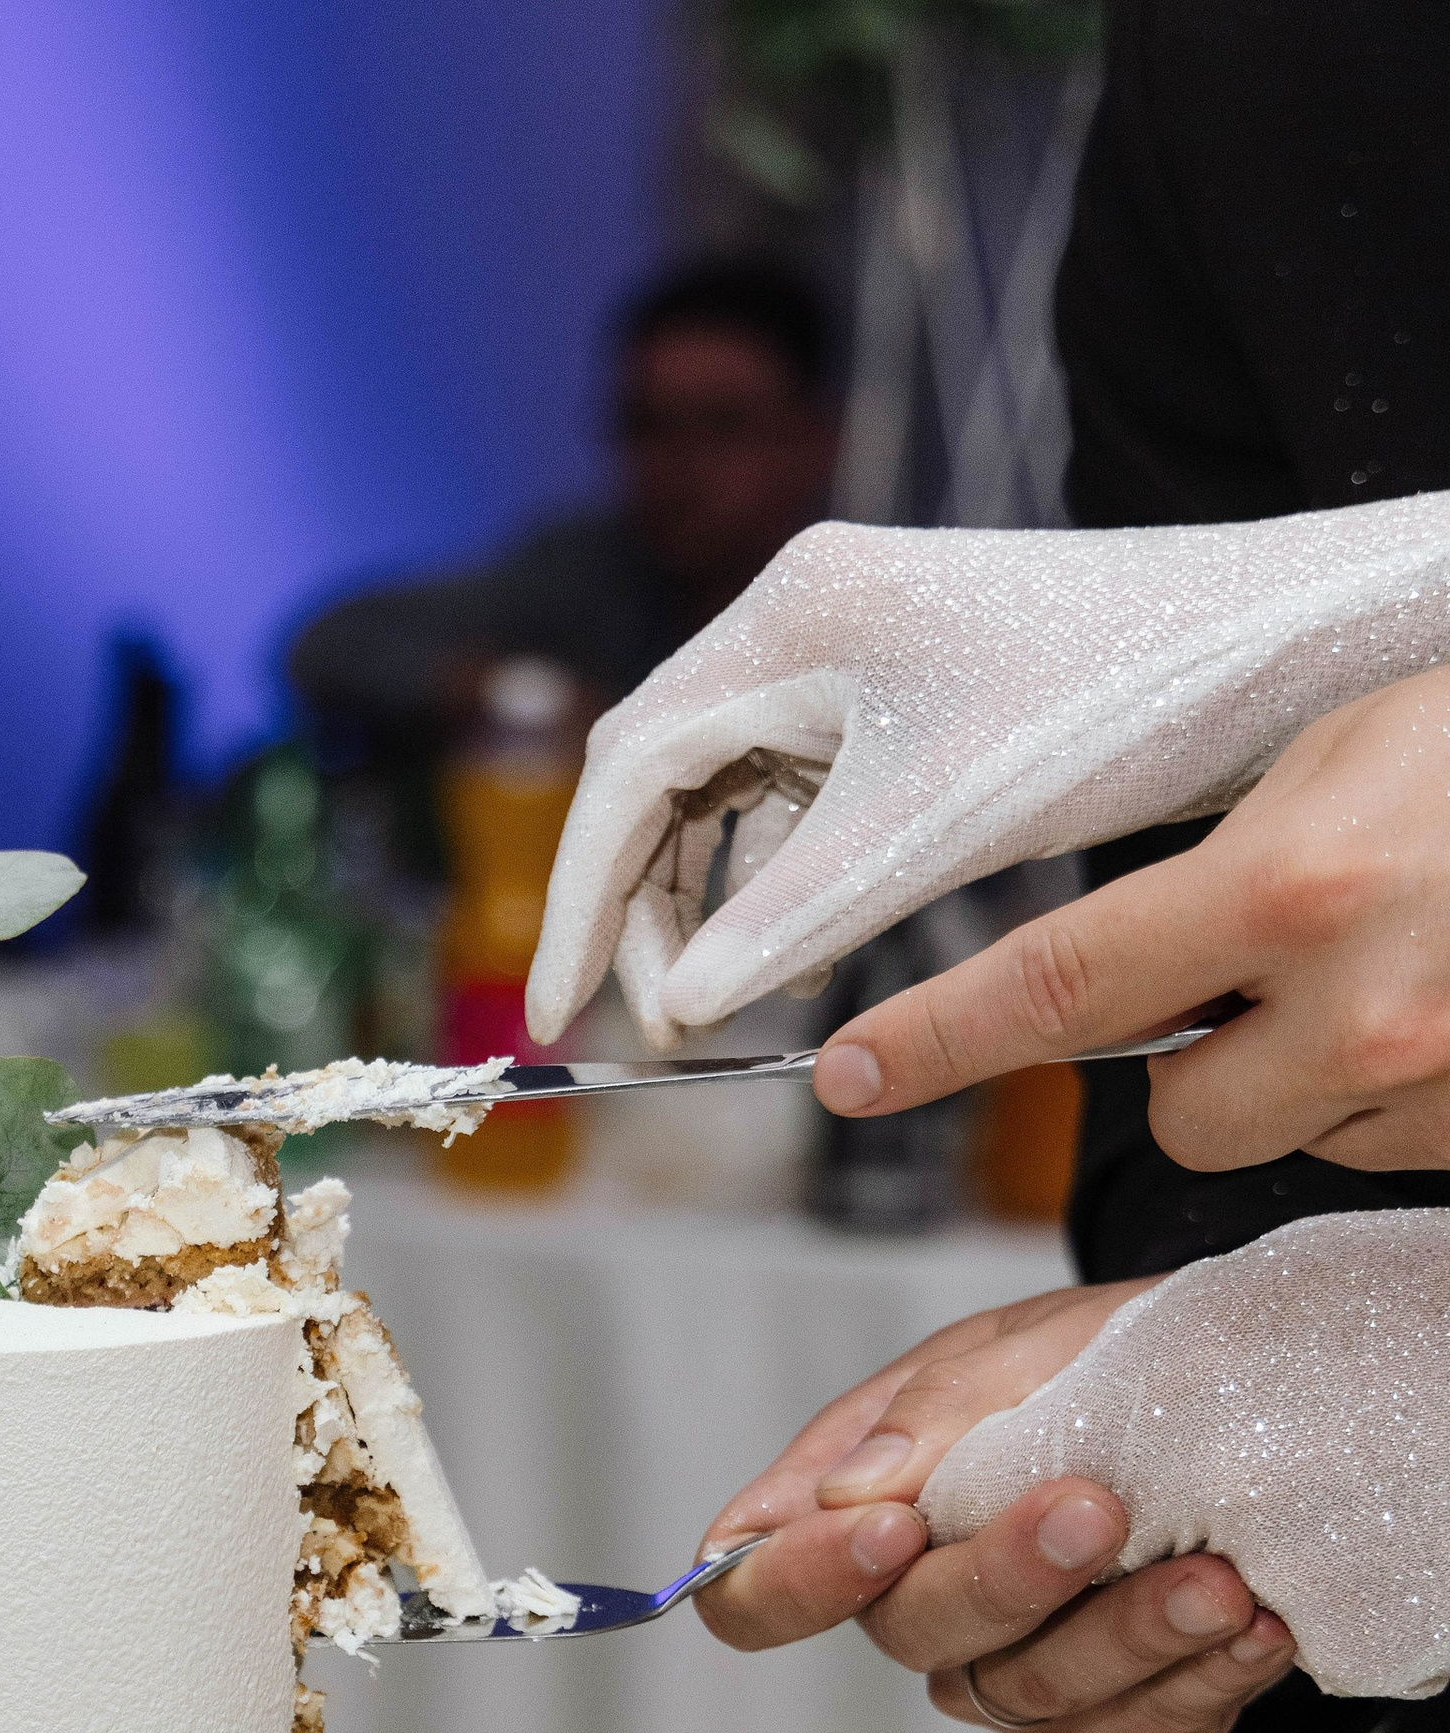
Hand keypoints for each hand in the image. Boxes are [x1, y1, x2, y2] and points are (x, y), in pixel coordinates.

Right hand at [525, 496, 1449, 1052]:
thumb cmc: (1117, 703)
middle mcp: (804, 611)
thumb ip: (789, 920)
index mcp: (793, 616)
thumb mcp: (929, 830)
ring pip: (720, 788)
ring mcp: (850, 641)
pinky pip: (788, 786)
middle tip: (651, 1025)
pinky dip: (770, 874)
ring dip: (704, 900)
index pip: (627, 767)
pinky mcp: (897, 681)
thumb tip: (680, 1009)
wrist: (1266, 645)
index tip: (562, 1010)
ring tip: (713, 1002)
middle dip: (639, 909)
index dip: (583, 901)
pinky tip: (791, 950)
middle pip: (657, 774)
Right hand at [697, 1285, 1294, 1732]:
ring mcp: (999, 1672)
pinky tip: (1256, 1629)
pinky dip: (1194, 1689)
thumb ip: (941, 1407)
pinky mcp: (1093, 1717)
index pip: (754, 1591)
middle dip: (1007, 1578)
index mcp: (853, 1512)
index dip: (798, 1582)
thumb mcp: (1024, 1343)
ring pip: (1028, 1699)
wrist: (1235, 1392)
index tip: (893, 1528)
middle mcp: (911, 1608)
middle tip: (1098, 1510)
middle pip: (911, 1637)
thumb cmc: (1098, 1360)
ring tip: (1221, 1582)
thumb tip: (853, 1492)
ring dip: (1130, 1640)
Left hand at [816, 669, 1449, 1173]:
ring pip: (1297, 1135)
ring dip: (1322, 1071)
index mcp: (1292, 890)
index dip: (937, 1039)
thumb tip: (1139, 969)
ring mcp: (1439, 1087)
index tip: (846, 1075)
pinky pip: (1397, 1142)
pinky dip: (1412, 1085)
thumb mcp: (1346, 758)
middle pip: (1183, 1117)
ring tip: (1419, 955)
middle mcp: (1359, 1012)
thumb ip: (1225, 875)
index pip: (1060, 987)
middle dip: (1202, 1062)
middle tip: (1282, 967)